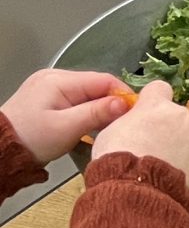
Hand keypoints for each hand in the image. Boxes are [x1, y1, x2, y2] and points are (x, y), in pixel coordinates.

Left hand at [2, 69, 137, 165]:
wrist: (0, 150)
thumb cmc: (32, 139)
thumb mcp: (67, 128)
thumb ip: (97, 113)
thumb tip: (125, 103)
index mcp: (58, 80)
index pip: (103, 80)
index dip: (123, 95)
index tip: (135, 114)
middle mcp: (54, 77)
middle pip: (95, 85)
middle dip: (111, 103)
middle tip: (122, 124)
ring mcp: (49, 86)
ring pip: (87, 93)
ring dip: (99, 108)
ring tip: (106, 127)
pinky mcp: (46, 97)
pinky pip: (75, 99)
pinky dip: (85, 110)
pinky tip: (89, 125)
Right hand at [92, 81, 188, 194]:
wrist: (134, 186)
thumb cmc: (116, 161)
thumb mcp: (110, 132)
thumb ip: (129, 120)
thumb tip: (135, 120)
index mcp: (154, 105)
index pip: (160, 89)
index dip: (154, 101)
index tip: (149, 116)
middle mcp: (182, 114)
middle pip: (182, 114)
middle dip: (173, 128)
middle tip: (160, 149)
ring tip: (183, 160)